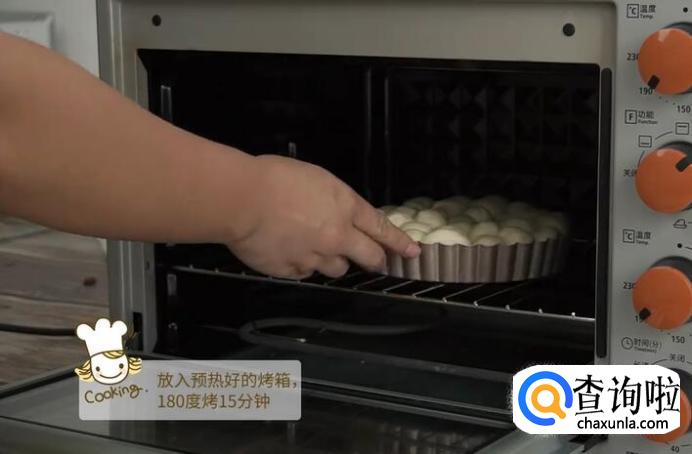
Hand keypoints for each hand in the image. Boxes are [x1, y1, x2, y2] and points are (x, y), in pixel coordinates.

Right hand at [227, 155, 419, 278]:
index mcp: (345, 206)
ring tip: (315, 247)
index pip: (382, 228)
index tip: (412, 252)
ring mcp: (316, 257)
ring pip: (337, 269)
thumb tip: (336, 215)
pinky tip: (289, 251)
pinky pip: (305, 273)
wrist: (243, 199)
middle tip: (376, 262)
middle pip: (369, 256)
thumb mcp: (316, 179)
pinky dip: (302, 265)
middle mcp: (337, 236)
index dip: (399, 241)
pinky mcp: (293, 271)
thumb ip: (334, 201)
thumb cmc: (275, 178)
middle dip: (376, 260)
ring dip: (333, 261)